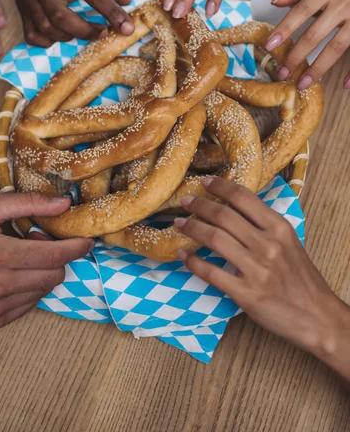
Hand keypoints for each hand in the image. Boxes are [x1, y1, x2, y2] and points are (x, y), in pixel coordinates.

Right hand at [0, 192, 93, 328]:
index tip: (87, 241)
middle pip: (54, 276)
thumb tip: (65, 204)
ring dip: (41, 273)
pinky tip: (10, 275)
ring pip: (43, 291)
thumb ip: (30, 203)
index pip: (54, 256)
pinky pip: (29, 305)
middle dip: (56, 258)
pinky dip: (28, 289)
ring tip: (18, 258)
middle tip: (35, 241)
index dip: (76, 248)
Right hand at [7, 0, 132, 46]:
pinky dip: (49, 42)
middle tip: (103, 32)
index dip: (111, 11)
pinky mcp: (21, 11)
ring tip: (85, 32)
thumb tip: (125, 1)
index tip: (127, 27)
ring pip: (48, 29)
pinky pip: (33, 36)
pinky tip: (62, 36)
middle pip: (61, 17)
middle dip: (86, 31)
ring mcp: (28, 0)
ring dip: (70, 36)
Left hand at [174, 178, 346, 355]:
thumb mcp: (290, 243)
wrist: (319, 317)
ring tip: (179, 224)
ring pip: (215, 239)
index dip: (220, 187)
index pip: (244, 198)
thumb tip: (235, 208)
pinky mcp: (247, 294)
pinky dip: (193, 263)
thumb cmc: (302, 279)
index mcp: (279, 228)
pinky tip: (183, 256)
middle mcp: (268, 245)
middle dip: (199, 206)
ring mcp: (257, 270)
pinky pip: (213, 273)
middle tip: (185, 202)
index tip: (205, 182)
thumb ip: (265, 225)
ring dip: (192, 229)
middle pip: (224, 216)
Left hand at [266, 0, 349, 89]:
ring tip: (304, 83)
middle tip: (282, 72)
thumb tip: (276, 2)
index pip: (301, 10)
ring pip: (337, 46)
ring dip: (319, 67)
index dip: (284, 28)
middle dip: (296, 55)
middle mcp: (343, 3)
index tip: (269, 45)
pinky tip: (345, 85)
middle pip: (315, 33)